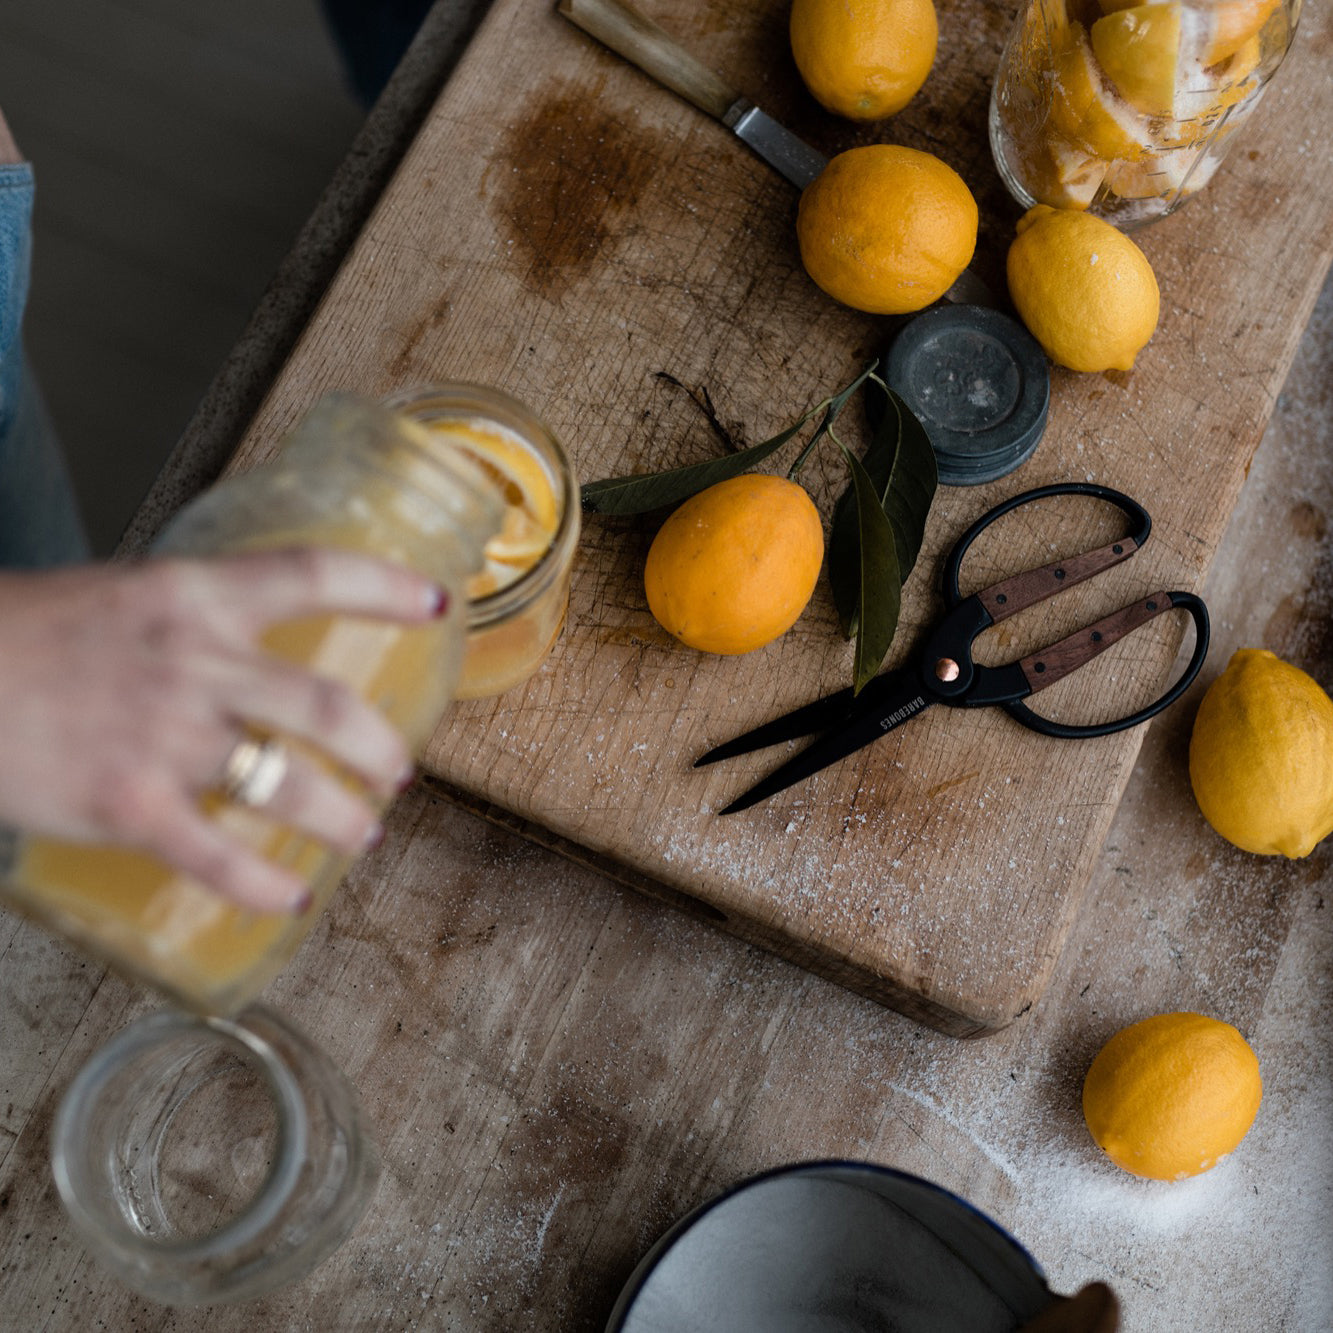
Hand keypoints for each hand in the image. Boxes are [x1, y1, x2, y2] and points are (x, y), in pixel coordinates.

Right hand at [0, 549, 446, 911]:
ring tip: (364, 833)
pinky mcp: (127, 804)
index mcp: (194, 597)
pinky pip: (218, 855)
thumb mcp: (124, 600)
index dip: (387, 587)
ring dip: (341, 818)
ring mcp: (163, 736)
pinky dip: (265, 885)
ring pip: (289, 785)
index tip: (438, 603)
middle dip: (379, 747)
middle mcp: (193, 661)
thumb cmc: (26, 635)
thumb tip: (258, 652)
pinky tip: (291, 899)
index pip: (314, 573)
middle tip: (398, 768)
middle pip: (324, 706)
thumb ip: (198, 622)